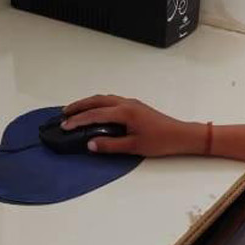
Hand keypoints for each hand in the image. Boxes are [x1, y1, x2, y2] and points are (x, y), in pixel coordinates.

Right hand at [61, 95, 203, 155]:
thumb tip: (91, 144)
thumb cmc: (161, 141)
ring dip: (88, 103)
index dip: (78, 120)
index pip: (95, 115)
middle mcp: (126, 103)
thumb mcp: (134, 146)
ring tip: (75, 110)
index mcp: (125, 112)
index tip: (65, 126)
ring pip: (103, 98)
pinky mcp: (135, 106)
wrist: (181, 135)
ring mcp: (131, 103)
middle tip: (64, 113)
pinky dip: (98, 103)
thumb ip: (110, 145)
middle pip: (96, 101)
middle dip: (79, 106)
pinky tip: (95, 110)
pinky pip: (111, 100)